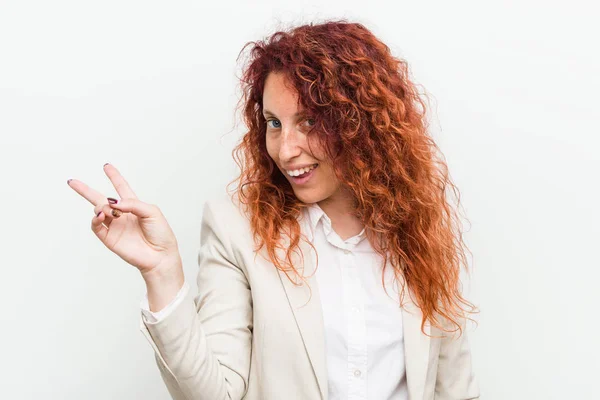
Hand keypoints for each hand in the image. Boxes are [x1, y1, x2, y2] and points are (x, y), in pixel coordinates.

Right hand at [67, 163, 181, 277]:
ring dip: (101, 207)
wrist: (159, 255)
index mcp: (133, 206)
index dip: (114, 177)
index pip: (122, 187)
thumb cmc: (160, 234)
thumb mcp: (152, 212)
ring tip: (110, 211)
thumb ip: (133, 204)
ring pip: (98, 211)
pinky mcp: (109, 238)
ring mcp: (114, 226)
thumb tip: (114, 202)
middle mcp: (122, 215)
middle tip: (72, 182)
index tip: (106, 166)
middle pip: (101, 199)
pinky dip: (95, 218)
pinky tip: (101, 215)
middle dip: (85, 190)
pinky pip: (96, 226)